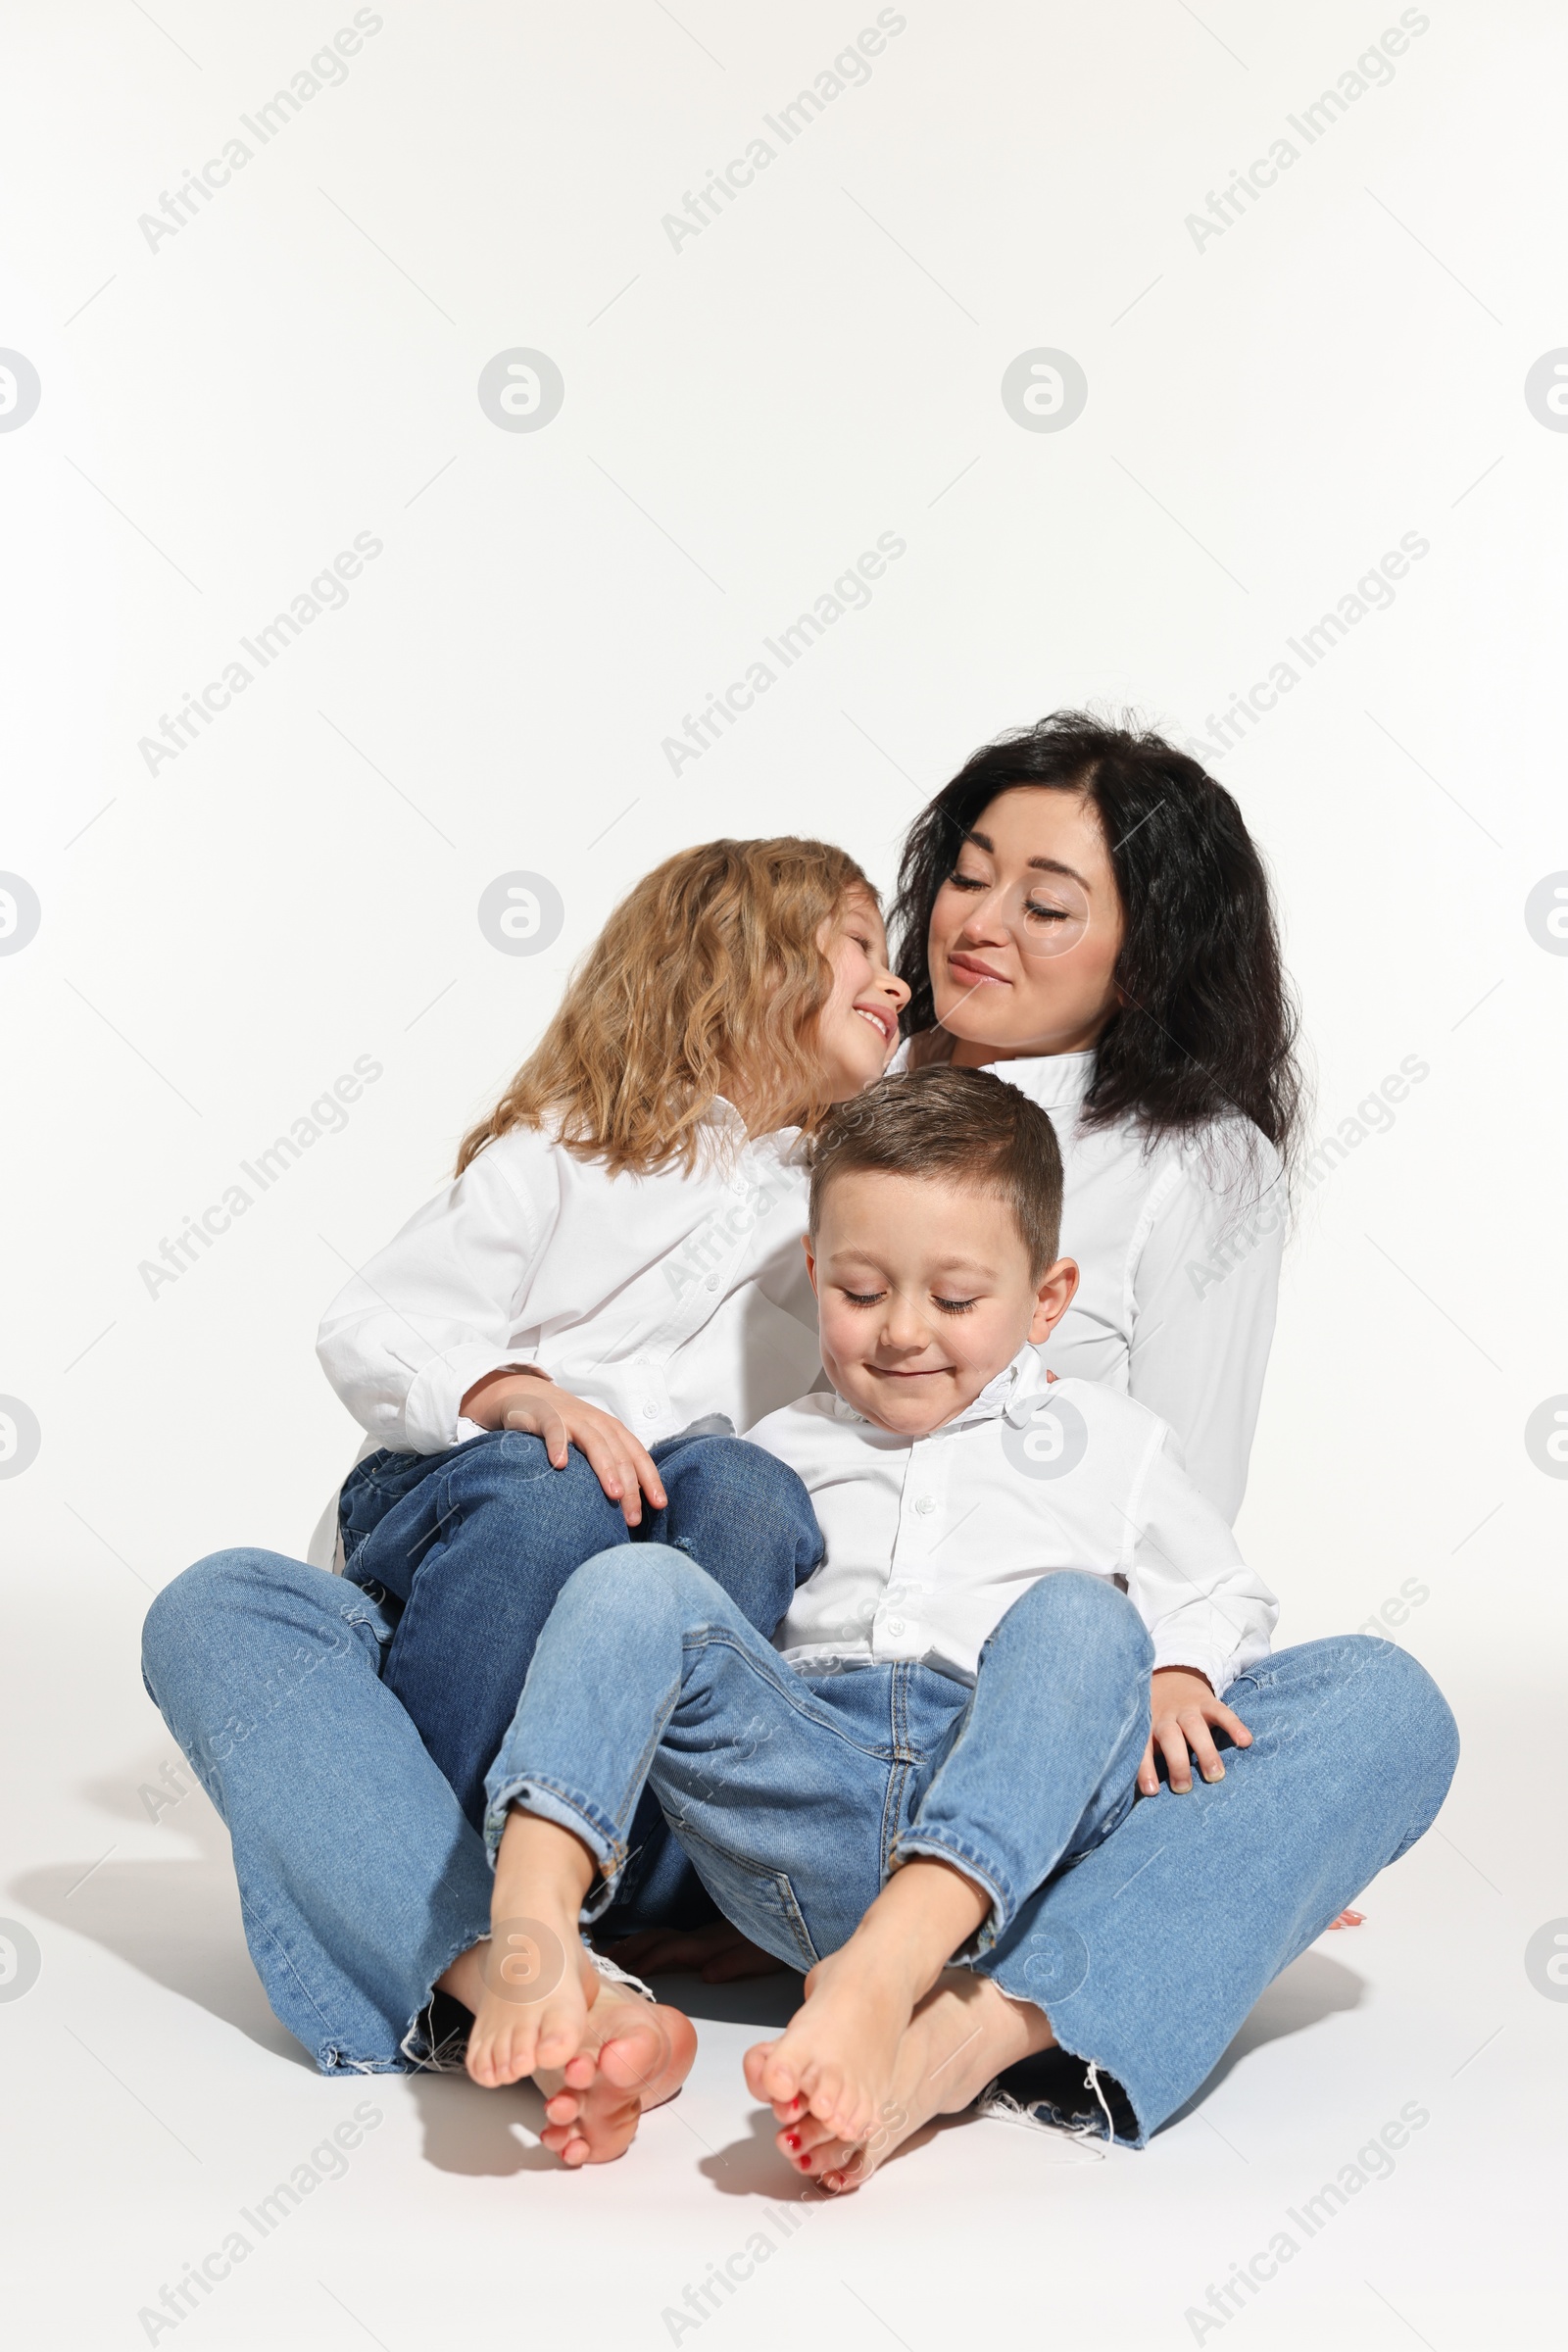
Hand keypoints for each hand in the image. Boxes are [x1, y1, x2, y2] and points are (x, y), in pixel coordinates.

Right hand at [459, 1369, 666, 1527]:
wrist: (529, 1394)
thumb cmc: (566, 1425)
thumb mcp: (592, 1440)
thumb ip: (609, 1462)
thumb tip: (629, 1500)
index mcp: (613, 1430)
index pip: (638, 1456)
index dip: (650, 1480)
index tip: (659, 1505)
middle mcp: (597, 1423)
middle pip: (620, 1455)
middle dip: (630, 1487)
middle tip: (634, 1517)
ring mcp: (573, 1419)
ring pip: (595, 1443)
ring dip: (606, 1469)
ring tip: (614, 1494)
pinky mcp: (547, 1416)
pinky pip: (555, 1431)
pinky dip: (559, 1446)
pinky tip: (560, 1465)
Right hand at [605, 1921, 784, 1982]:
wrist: (796, 1909)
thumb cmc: (781, 1941)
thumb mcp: (765, 1953)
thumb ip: (737, 1961)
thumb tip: (707, 1974)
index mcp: (714, 1942)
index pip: (673, 1950)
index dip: (648, 1959)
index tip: (624, 1969)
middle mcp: (705, 1935)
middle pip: (660, 1939)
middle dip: (631, 1950)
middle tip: (604, 1963)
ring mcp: (706, 1932)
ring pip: (662, 1935)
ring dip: (636, 1944)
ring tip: (613, 1955)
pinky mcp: (711, 1934)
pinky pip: (672, 1936)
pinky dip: (650, 1941)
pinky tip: (643, 1947)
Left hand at [1138, 1667, 1252, 1795]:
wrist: (1171, 1676)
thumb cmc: (1158, 1719)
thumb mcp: (1147, 1733)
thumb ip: (1148, 1758)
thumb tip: (1149, 1796)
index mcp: (1147, 1727)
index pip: (1143, 1748)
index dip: (1146, 1769)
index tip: (1152, 1791)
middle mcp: (1166, 1717)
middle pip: (1170, 1737)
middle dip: (1177, 1763)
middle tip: (1185, 1788)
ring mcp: (1187, 1709)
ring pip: (1194, 1727)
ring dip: (1205, 1751)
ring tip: (1216, 1775)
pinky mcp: (1208, 1702)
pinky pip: (1222, 1712)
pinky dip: (1234, 1726)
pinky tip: (1246, 1741)